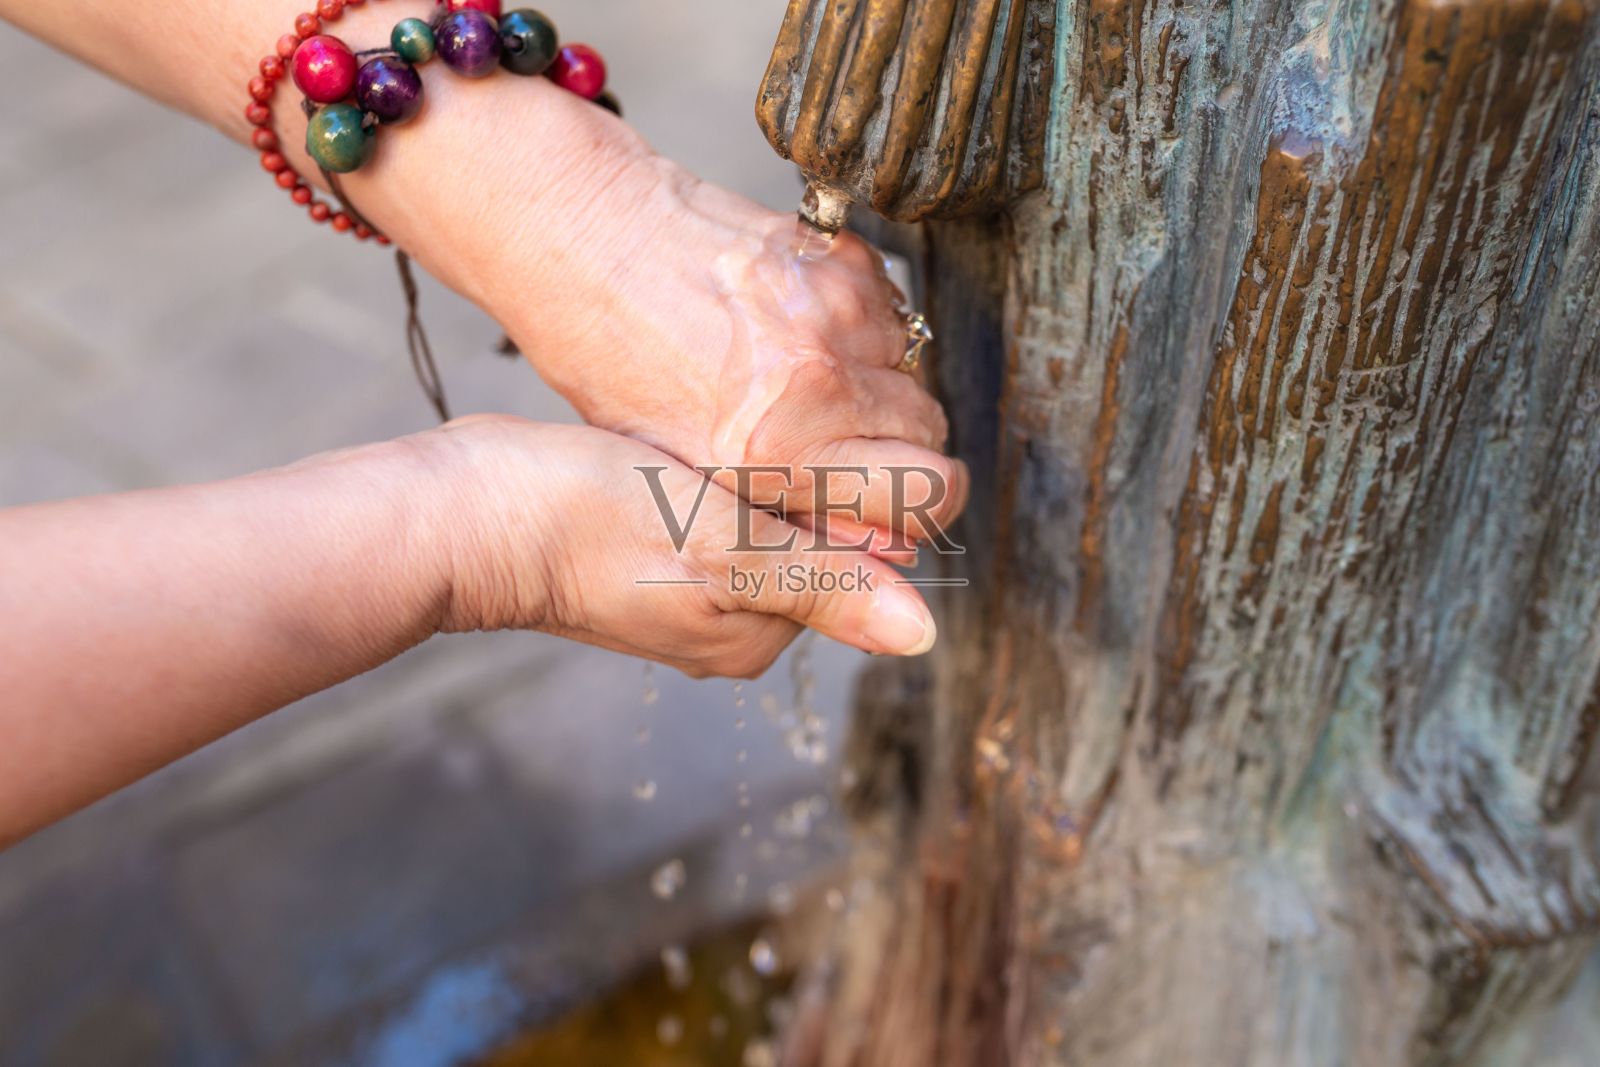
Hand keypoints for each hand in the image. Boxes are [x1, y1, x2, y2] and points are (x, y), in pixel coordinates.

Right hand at [419, 415, 937, 677]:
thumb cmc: (584, 523)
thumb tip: (923, 636)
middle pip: (811, 541)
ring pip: (765, 518)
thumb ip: (823, 582)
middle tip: (774, 415)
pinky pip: (718, 508)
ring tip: (732, 416)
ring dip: (763, 470)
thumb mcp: (720, 546)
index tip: (828, 436)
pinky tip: (696, 434)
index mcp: (757, 633)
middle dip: (807, 481)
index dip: (852, 496)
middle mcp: (731, 622)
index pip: (852, 563)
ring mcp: (689, 590)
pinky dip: (721, 471)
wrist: (465, 512)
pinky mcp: (653, 551)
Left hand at [503, 168, 967, 545]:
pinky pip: (892, 317)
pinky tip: (801, 334)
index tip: (895, 506)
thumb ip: (785, 512)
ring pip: (916, 376)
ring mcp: (838, 314)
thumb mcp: (681, 472)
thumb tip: (880, 547)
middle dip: (905, 454)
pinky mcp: (843, 260)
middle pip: (932, 438)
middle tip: (852, 449)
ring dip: (881, 391)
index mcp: (772, 451)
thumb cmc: (614, 358)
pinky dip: (864, 335)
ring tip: (808, 384)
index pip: (922, 496)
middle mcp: (818, 383)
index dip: (918, 509)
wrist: (592, 239)